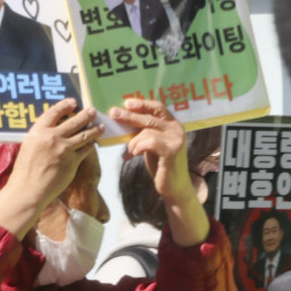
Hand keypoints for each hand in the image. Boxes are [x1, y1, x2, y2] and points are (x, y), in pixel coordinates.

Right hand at [0, 98, 99, 238]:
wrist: (28, 190)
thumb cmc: (24, 171)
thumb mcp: (28, 147)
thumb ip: (40, 137)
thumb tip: (52, 131)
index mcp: (38, 132)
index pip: (54, 112)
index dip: (65, 105)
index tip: (73, 102)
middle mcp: (52, 137)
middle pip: (74, 121)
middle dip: (85, 115)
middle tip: (92, 111)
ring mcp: (64, 149)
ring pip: (84, 135)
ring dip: (94, 129)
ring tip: (100, 126)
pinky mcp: (72, 162)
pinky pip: (85, 150)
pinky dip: (91, 145)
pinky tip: (93, 143)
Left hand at [111, 97, 208, 246]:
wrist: (174, 187)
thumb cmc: (161, 165)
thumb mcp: (152, 144)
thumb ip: (144, 132)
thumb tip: (123, 120)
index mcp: (173, 124)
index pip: (158, 107)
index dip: (143, 103)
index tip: (127, 102)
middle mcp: (176, 128)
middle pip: (149, 116)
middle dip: (129, 115)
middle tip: (113, 113)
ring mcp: (176, 139)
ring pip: (146, 131)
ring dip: (133, 142)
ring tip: (130, 152)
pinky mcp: (172, 150)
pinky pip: (149, 142)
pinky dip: (137, 147)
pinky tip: (133, 155)